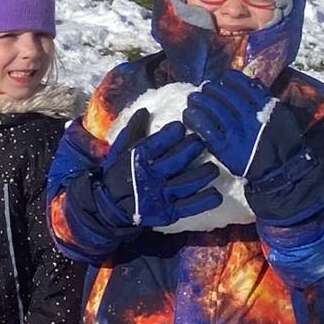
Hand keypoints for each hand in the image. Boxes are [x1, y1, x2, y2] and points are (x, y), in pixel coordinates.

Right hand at [102, 115, 221, 229]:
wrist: (107, 205)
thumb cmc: (117, 172)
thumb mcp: (120, 150)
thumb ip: (133, 130)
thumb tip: (144, 110)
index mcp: (137, 160)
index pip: (155, 144)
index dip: (170, 135)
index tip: (180, 127)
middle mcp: (149, 177)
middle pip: (175, 161)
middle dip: (191, 149)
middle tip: (200, 142)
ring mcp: (160, 196)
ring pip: (186, 183)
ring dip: (202, 174)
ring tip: (213, 168)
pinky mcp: (167, 213)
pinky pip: (189, 206)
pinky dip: (204, 201)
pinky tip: (216, 194)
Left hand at [183, 71, 304, 179]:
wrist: (280, 171)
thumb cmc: (283, 143)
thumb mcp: (282, 116)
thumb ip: (266, 99)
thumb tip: (253, 80)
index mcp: (266, 107)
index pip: (244, 85)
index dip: (231, 79)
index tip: (225, 78)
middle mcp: (249, 117)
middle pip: (225, 95)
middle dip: (212, 88)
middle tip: (205, 87)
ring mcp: (236, 132)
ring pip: (213, 109)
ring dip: (200, 101)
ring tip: (193, 98)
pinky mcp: (225, 148)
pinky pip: (206, 129)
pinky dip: (195, 119)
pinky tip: (189, 114)